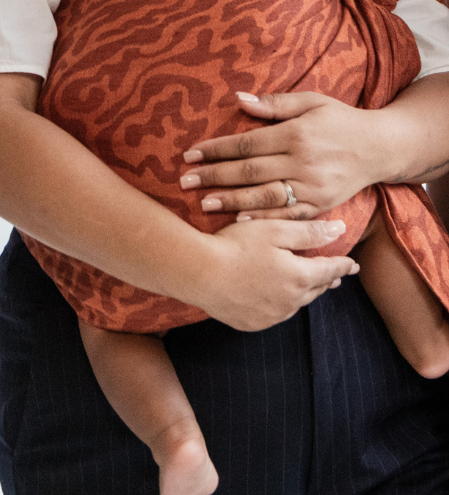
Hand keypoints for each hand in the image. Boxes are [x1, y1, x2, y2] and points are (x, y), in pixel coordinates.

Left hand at [179, 92, 385, 219]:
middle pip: (250, 172)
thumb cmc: (339, 119)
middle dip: (214, 176)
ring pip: (265, 197)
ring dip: (232, 201)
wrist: (380, 147)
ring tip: (203, 203)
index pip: (246, 144)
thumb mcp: (311, 101)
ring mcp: (313, 187)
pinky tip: (239, 222)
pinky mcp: (321, 206)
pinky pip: (288, 215)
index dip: (216, 150)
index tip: (190, 155)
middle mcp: (303, 162)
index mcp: (296, 134)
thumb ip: (274, 104)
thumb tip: (237, 99)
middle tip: (184, 181)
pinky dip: (263, 220)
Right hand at [190, 217, 358, 330]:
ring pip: (295, 303)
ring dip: (301, 292)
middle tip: (332, 274)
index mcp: (300, 277)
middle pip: (316, 289)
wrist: (198, 272)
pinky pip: (273, 314)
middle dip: (325, 280)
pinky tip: (271, 296)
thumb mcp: (273, 231)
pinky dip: (278, 304)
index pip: (331, 270)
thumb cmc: (235, 245)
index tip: (353, 264)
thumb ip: (308, 232)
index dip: (343, 265)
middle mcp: (291, 301)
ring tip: (301, 284)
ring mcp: (271, 316)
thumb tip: (340, 230)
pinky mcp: (252, 323)